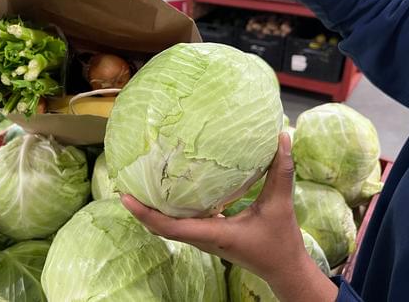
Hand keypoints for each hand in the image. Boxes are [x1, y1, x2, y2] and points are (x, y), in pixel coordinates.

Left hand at [121, 133, 337, 301]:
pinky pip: (180, 224)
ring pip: (168, 228)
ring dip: (151, 211)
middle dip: (140, 210)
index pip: (168, 228)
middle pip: (160, 228)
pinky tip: (168, 193)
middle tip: (124, 187)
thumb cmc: (281, 242)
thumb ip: (281, 171)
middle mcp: (202, 238)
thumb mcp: (280, 204)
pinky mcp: (209, 235)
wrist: (284, 270)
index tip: (125, 197)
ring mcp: (204, 238)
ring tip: (138, 188)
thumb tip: (282, 137)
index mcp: (213, 233)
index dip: (144, 213)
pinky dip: (167, 212)